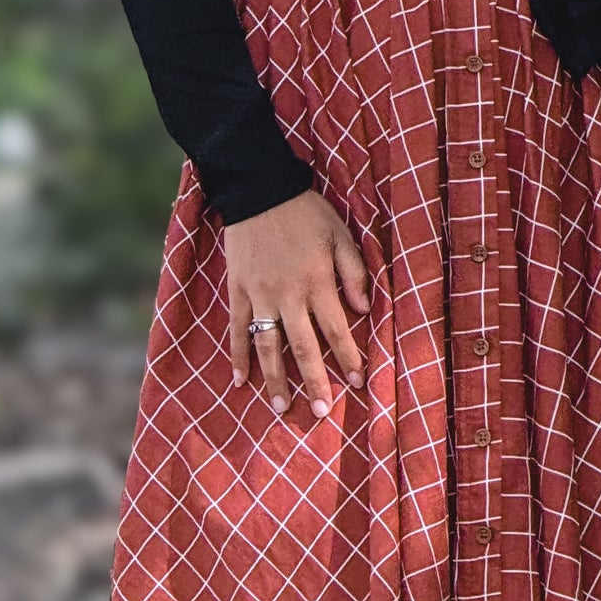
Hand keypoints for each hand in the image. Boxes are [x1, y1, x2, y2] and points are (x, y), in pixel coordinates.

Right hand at [225, 190, 371, 419]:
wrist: (260, 189)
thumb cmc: (306, 212)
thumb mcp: (340, 234)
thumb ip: (354, 272)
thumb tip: (363, 309)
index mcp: (317, 281)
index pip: (336, 329)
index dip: (348, 358)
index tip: (359, 382)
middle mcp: (288, 294)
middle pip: (303, 346)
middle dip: (314, 381)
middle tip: (321, 412)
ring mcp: (260, 294)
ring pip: (268, 345)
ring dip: (275, 379)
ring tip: (282, 407)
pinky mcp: (238, 290)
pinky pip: (237, 329)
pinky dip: (238, 356)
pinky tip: (241, 382)